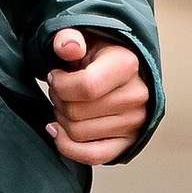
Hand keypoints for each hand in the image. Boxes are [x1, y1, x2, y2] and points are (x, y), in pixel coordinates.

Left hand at [44, 27, 148, 162]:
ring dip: (62, 119)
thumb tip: (67, 46)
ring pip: (78, 133)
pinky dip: (69, 147)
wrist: (122, 68)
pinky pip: (93, 156)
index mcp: (127, 65)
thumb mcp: (83, 37)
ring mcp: (134, 122)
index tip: (55, 75)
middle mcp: (136, 96)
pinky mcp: (128, 141)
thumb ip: (69, 38)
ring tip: (67, 103)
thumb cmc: (98, 53)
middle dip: (58, 100)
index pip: (85, 87)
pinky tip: (58, 131)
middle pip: (77, 113)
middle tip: (60, 89)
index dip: (60, 84)